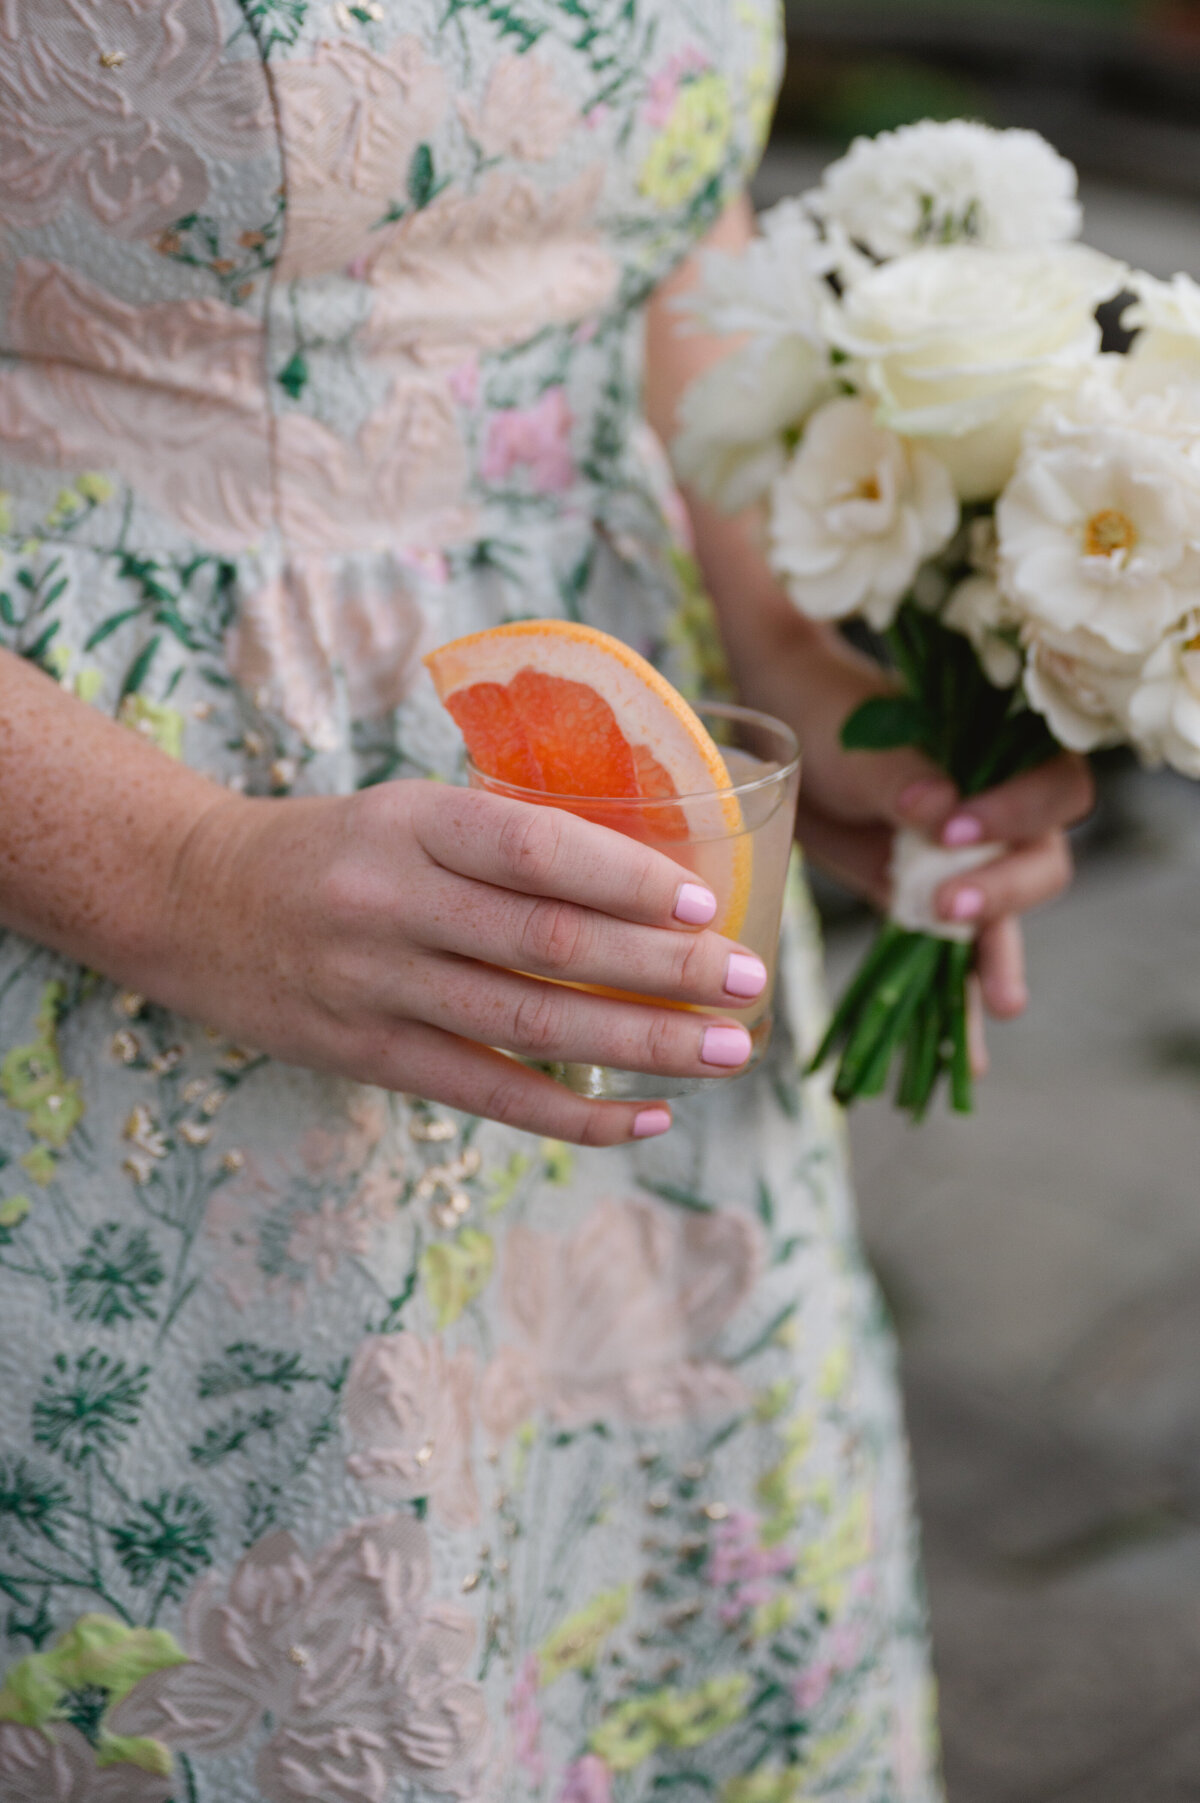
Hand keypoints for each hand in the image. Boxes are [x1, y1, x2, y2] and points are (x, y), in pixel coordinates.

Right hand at [159, 782, 768, 1145]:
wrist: (193, 901)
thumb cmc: (335, 849)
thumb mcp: (409, 811)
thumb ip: (506, 840)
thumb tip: (653, 876)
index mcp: (412, 821)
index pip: (531, 848)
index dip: (625, 878)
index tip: (707, 900)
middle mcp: (392, 902)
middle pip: (546, 945)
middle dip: (662, 968)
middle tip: (749, 982)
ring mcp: (376, 986)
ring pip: (528, 1025)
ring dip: (640, 1044)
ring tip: (726, 1051)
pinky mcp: (368, 1056)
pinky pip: (486, 1094)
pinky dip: (572, 1114)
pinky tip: (645, 1119)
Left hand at [791, 642, 1093, 1025]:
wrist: (786, 728)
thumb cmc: (834, 715)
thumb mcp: (862, 740)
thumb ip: (902, 774)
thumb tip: (934, 810)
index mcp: (1004, 756)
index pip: (1055, 789)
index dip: (1020, 812)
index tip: (955, 827)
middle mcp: (1000, 814)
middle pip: (1041, 862)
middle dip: (1006, 891)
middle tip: (952, 905)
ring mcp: (966, 864)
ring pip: (1002, 919)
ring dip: (996, 961)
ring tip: (999, 1001)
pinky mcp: (925, 902)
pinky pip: (948, 955)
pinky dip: (953, 1002)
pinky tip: (962, 1053)